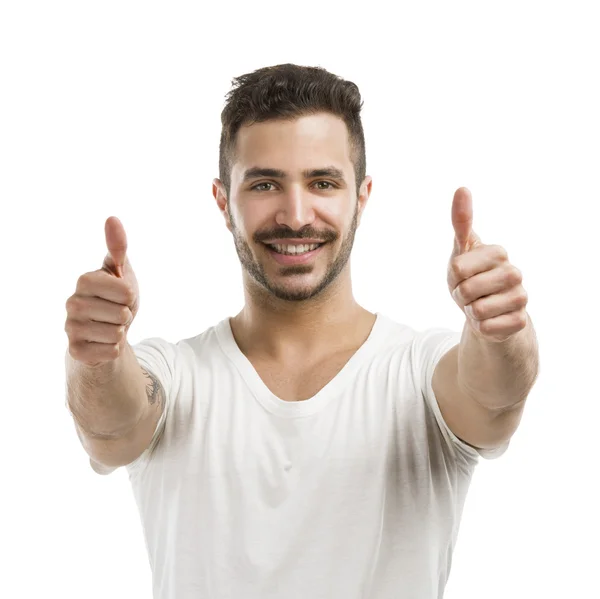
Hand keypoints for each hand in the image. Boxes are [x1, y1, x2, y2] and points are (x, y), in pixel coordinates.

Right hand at [65, 217, 139, 365]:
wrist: (106, 330)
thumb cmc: (116, 297)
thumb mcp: (122, 271)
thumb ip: (118, 247)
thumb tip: (112, 218)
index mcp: (84, 281)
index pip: (125, 291)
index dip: (130, 296)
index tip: (121, 295)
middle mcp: (72, 303)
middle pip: (122, 314)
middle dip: (127, 315)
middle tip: (116, 313)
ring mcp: (71, 328)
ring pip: (117, 334)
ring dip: (121, 332)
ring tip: (110, 326)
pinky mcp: (75, 351)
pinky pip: (110, 352)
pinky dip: (114, 349)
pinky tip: (104, 342)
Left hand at [447, 187, 528, 342]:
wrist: (486, 311)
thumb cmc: (470, 277)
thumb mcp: (461, 250)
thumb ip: (461, 221)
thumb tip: (462, 188)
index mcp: (498, 253)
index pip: (456, 267)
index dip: (453, 276)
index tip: (462, 274)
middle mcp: (514, 273)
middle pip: (465, 290)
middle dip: (459, 295)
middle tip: (469, 293)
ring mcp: (520, 298)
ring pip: (476, 310)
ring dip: (469, 312)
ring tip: (478, 305)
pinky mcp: (520, 321)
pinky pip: (487, 328)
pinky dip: (480, 327)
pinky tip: (489, 321)